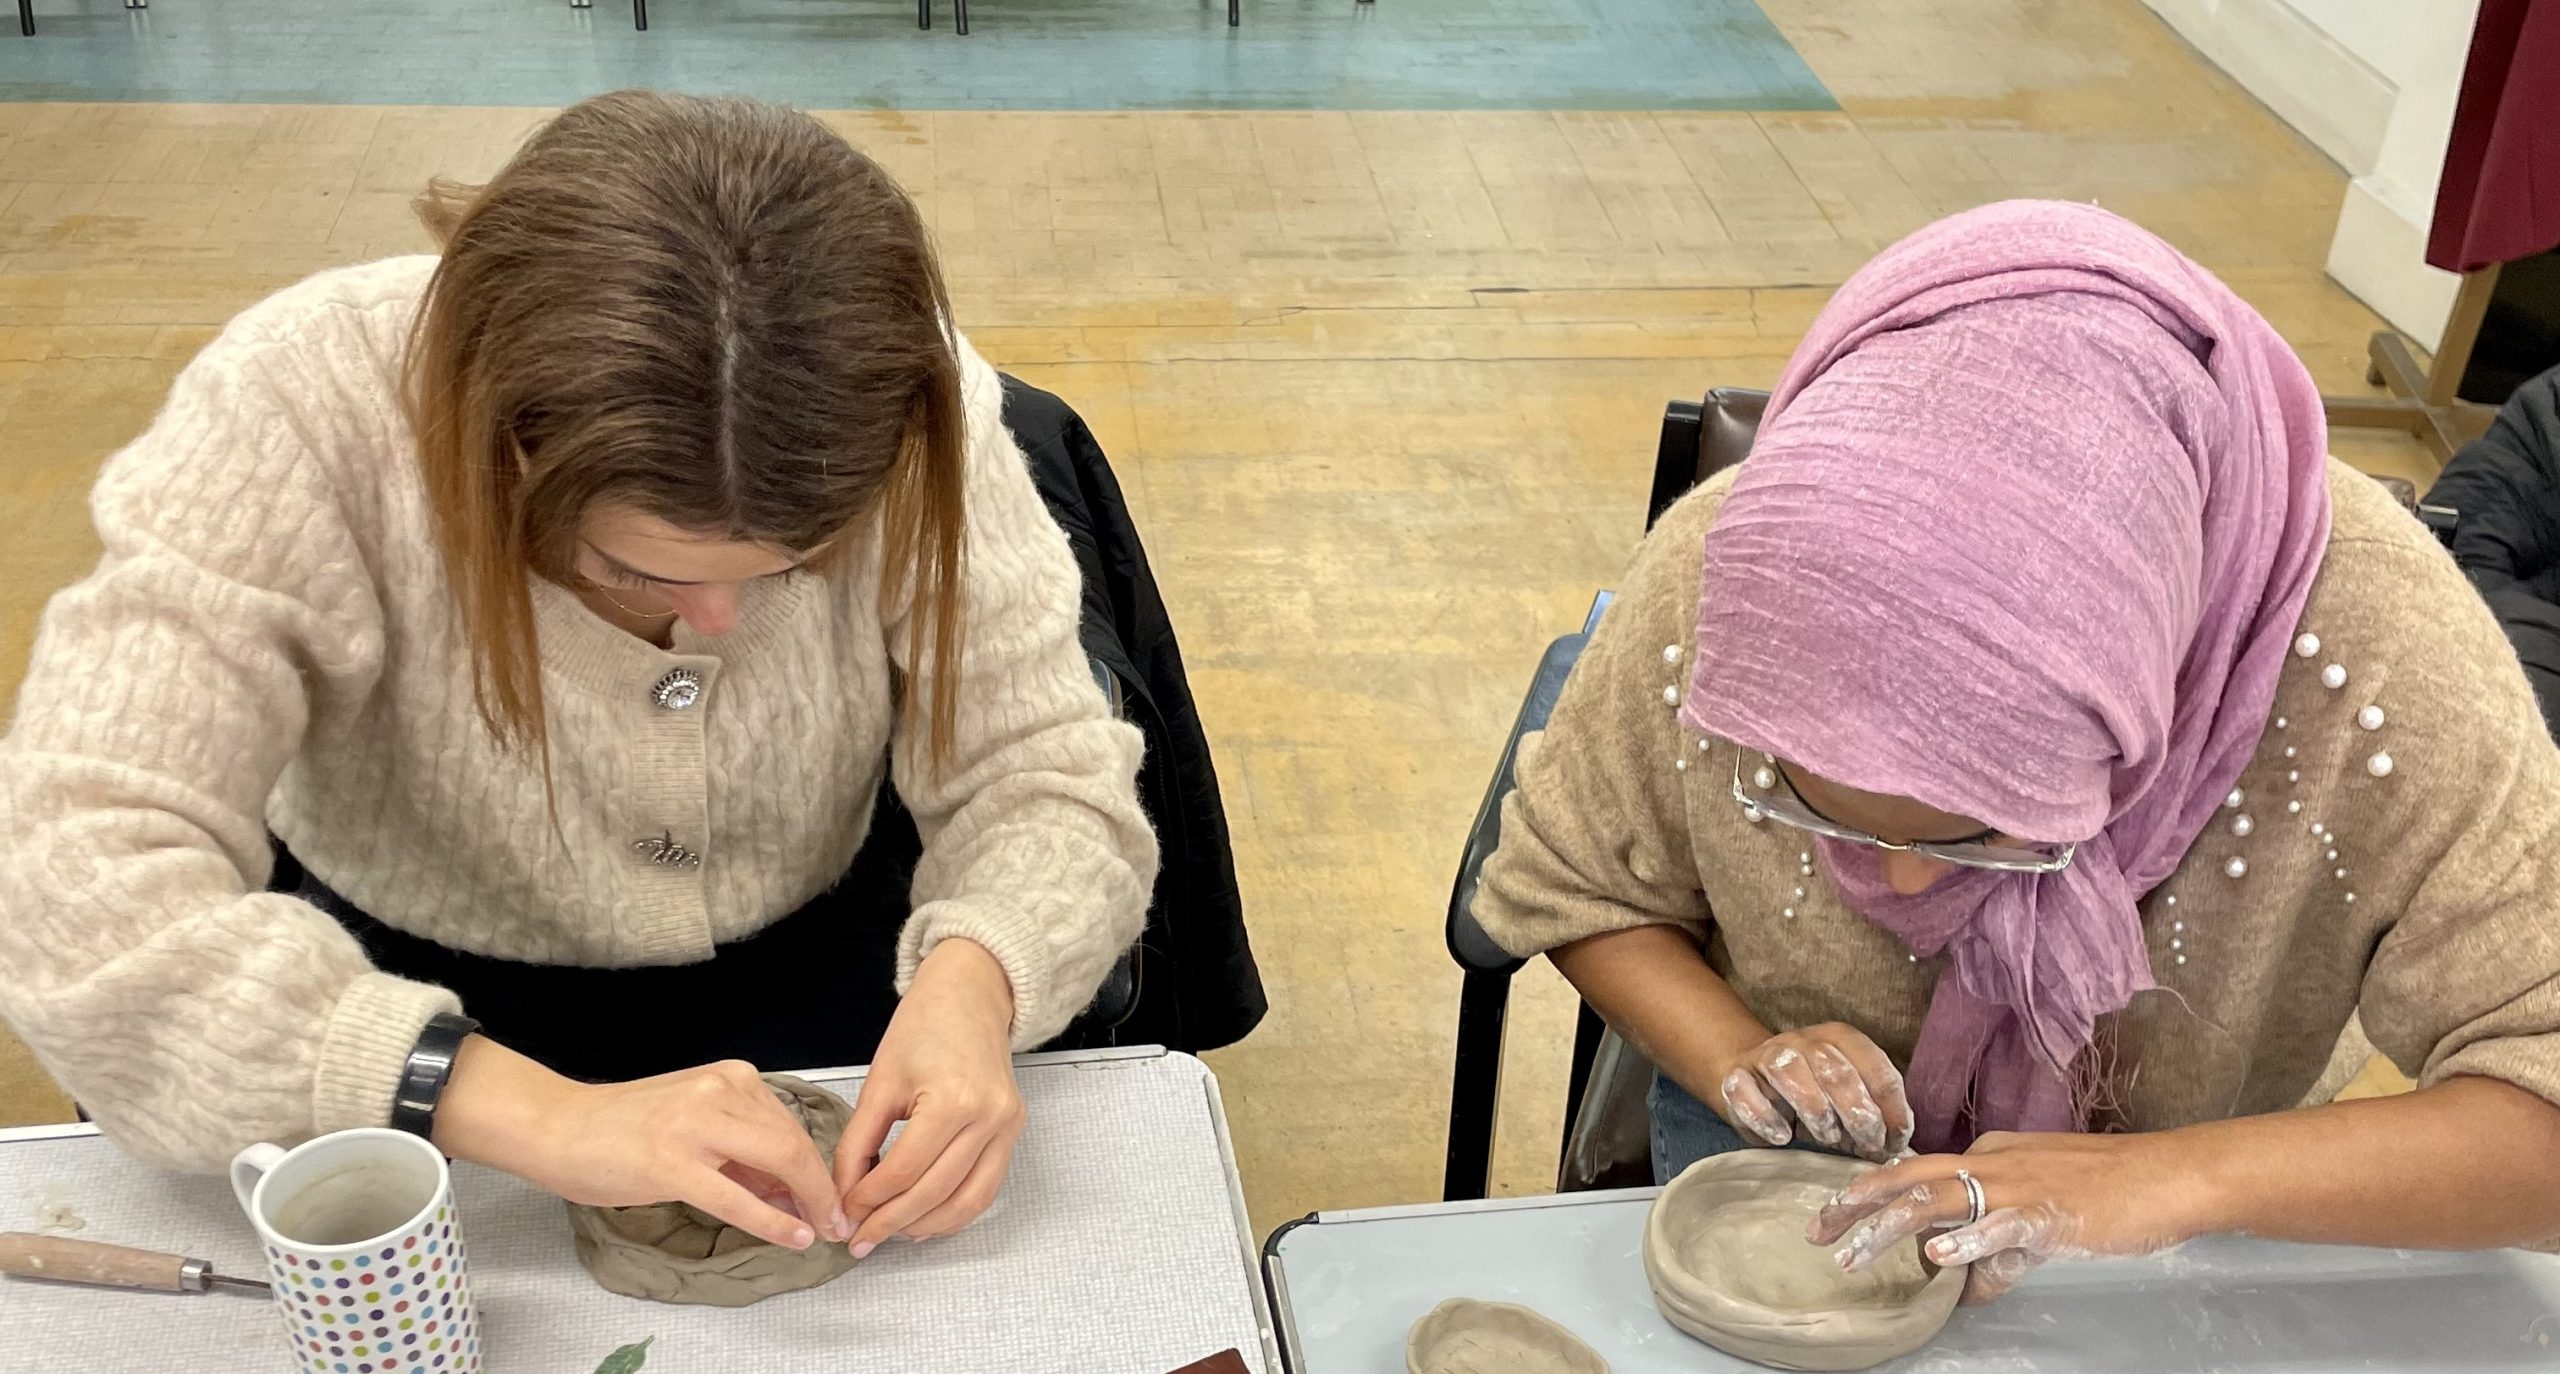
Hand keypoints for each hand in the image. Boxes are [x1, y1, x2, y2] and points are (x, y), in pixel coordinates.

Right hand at [434, 1038, 847, 1250]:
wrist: (558, 1127)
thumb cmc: (623, 1129)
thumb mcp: (695, 1123)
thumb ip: (743, 1149)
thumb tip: (792, 1188)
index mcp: (730, 1078)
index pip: (791, 1124)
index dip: (818, 1167)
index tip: (832, 1199)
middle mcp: (720, 1091)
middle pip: (794, 1142)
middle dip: (822, 1188)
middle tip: (836, 1221)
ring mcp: (695, 1124)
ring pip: (777, 1162)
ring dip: (806, 1203)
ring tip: (819, 1231)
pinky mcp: (672, 1162)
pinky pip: (738, 1197)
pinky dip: (773, 1221)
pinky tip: (793, 1237)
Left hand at [835, 938, 1025, 1255]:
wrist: (970, 996)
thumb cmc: (923, 1028)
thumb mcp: (879, 1082)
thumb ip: (858, 1143)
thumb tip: (843, 1196)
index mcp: (953, 1101)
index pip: (904, 1172)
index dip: (868, 1201)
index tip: (843, 1215)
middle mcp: (989, 1119)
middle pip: (934, 1194)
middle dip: (890, 1223)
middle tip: (859, 1240)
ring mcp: (1007, 1128)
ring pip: (966, 1204)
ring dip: (924, 1227)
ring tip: (888, 1234)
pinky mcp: (1013, 1133)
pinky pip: (986, 1190)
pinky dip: (954, 1213)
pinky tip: (923, 1220)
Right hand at [1714, 1022, 1913, 1161]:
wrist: (1750, 1077)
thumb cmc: (1812, 1094)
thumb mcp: (1848, 1098)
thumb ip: (1873, 1113)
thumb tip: (1902, 1149)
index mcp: (1841, 1038)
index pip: (1876, 1068)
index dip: (1892, 1110)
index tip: (1895, 1143)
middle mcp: (1805, 1039)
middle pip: (1837, 1072)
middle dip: (1859, 1115)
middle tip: (1867, 1145)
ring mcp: (1768, 1054)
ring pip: (1791, 1073)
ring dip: (1815, 1112)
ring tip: (1827, 1138)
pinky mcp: (1737, 1076)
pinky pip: (1747, 1093)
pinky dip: (1767, 1119)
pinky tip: (1783, 1137)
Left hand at [1809, 1130, 2211, 1302]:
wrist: (2169, 1177)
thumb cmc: (2110, 1194)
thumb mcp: (2039, 1224)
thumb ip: (1997, 1257)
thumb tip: (1964, 1292)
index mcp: (1986, 1158)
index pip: (1913, 1173)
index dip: (1868, 1195)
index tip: (1832, 1218)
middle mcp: (1991, 1163)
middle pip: (1907, 1178)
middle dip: (1855, 1205)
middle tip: (1817, 1233)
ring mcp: (2018, 1185)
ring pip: (1937, 1199)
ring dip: (1889, 1229)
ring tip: (1855, 1256)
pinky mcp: (2049, 1212)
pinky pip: (1999, 1225)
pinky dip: (1966, 1240)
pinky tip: (1937, 1258)